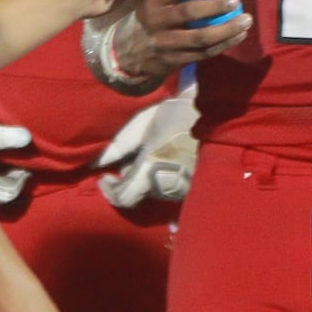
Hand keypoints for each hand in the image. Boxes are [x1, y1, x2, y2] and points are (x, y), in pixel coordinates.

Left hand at [95, 89, 199, 207]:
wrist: (216, 114)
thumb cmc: (177, 115)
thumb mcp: (143, 124)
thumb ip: (118, 146)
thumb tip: (95, 163)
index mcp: (151, 169)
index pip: (123, 197)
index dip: (109, 191)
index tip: (105, 178)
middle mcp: (165, 185)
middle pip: (136, 194)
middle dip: (128, 180)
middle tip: (131, 159)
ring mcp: (180, 190)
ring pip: (152, 192)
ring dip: (145, 180)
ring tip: (151, 156)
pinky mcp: (192, 188)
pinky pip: (168, 191)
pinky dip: (160, 181)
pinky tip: (165, 164)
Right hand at [117, 0, 253, 78]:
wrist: (127, 53)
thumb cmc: (146, 16)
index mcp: (152, 0)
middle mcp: (158, 21)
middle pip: (189, 12)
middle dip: (215, 6)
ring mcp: (166, 43)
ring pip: (200, 37)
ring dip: (226, 29)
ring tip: (246, 20)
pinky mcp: (175, 60)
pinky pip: (203, 54)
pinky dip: (223, 45)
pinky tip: (239, 35)